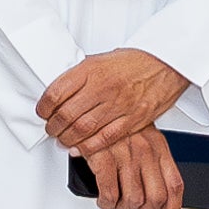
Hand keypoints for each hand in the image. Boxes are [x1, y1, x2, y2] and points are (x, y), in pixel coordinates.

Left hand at [36, 46, 187, 158]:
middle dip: (53, 127)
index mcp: (90, 70)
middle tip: (51, 129)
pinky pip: (106, 138)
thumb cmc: (133, 62)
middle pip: (67, 114)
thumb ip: (79, 77)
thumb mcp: (98, 61)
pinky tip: (81, 148)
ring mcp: (119, 104)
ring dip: (68, 138)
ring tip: (63, 139)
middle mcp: (103, 87)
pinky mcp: (134, 119)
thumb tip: (58, 95)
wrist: (166, 63)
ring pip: (83, 129)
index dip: (43, 107)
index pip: (56, 93)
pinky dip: (90, 147)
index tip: (42, 112)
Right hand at [77, 125, 189, 208]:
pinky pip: (109, 193)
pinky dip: (107, 202)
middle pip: (155, 197)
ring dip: (125, 208)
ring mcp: (124, 156)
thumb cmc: (118, 122)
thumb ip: (154, 158)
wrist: (92, 104)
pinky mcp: (103, 158)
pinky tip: (105, 200)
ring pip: (133, 199)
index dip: (171, 206)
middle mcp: (144, 152)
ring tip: (118, 205)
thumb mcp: (144, 134)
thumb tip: (160, 184)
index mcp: (158, 147)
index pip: (174, 185)